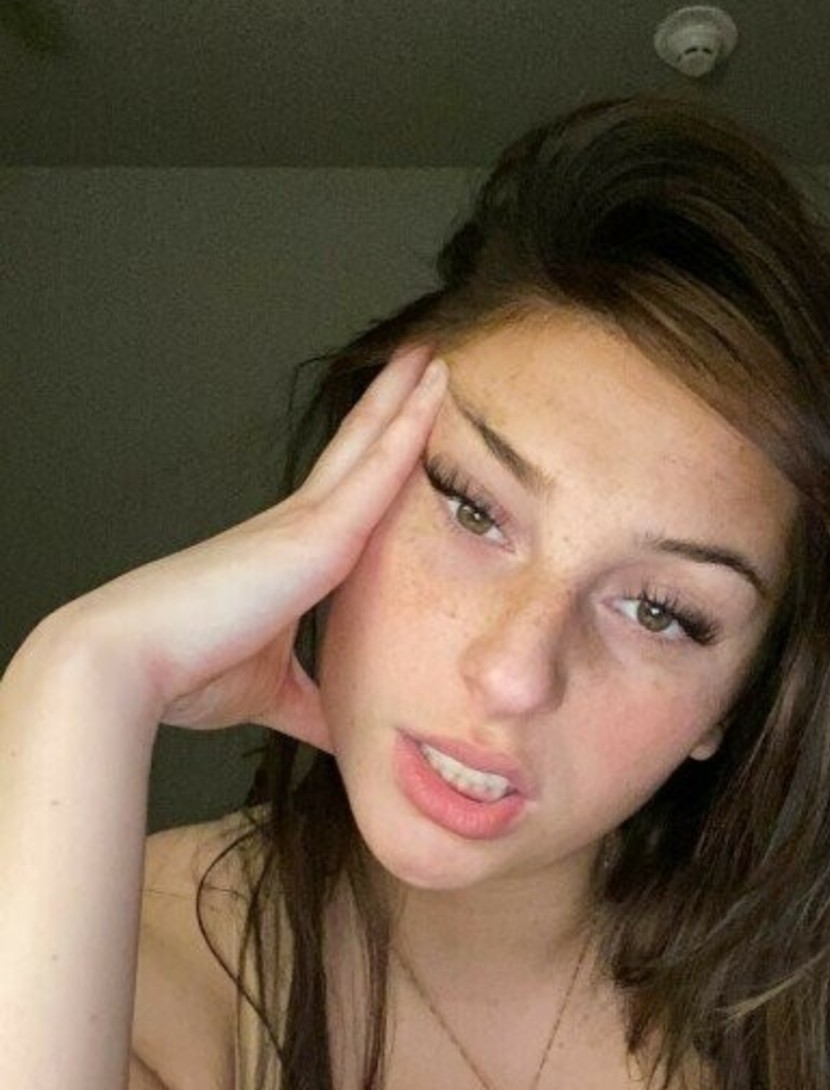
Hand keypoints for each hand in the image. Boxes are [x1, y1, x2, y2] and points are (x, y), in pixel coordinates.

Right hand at [51, 344, 446, 748]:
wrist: (136, 659)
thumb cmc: (188, 671)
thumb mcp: (272, 691)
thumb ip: (313, 704)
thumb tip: (345, 734)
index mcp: (286, 558)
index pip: (341, 498)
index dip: (371, 460)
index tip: (399, 429)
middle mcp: (295, 527)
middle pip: (356, 453)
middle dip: (389, 409)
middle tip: (424, 363)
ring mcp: (305, 523)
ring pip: (369, 446)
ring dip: (405, 400)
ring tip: (435, 355)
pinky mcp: (315, 532)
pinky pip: (376, 470)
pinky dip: (408, 431)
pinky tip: (432, 395)